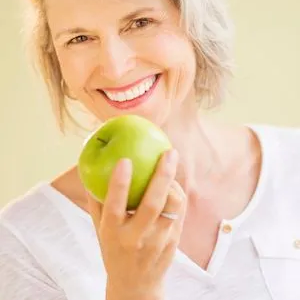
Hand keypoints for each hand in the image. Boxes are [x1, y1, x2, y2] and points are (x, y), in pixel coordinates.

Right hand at [87, 149, 186, 299]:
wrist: (135, 286)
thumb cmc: (114, 249)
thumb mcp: (99, 229)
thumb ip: (96, 201)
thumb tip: (90, 168)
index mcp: (113, 233)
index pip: (114, 206)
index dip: (119, 183)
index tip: (125, 159)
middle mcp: (135, 238)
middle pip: (152, 204)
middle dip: (162, 176)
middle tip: (169, 153)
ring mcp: (158, 242)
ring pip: (173, 207)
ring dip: (174, 183)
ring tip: (170, 164)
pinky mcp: (173, 242)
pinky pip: (180, 211)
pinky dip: (177, 193)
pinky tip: (173, 182)